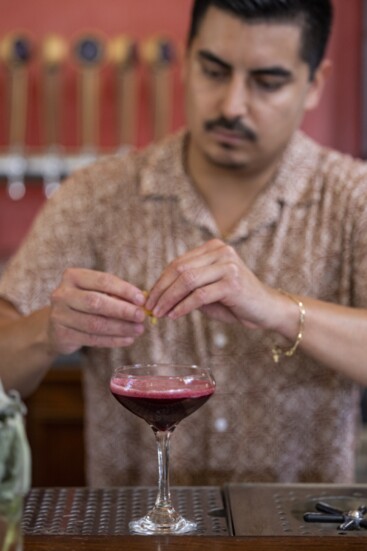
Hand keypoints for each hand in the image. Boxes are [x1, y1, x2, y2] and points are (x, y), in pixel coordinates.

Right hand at [48, 268, 146, 354]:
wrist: (56, 327)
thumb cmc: (83, 305)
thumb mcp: (96, 293)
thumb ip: (115, 295)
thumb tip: (141, 302)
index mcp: (73, 276)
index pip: (102, 280)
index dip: (124, 290)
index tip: (142, 299)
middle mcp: (62, 294)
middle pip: (96, 302)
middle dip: (122, 310)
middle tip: (141, 316)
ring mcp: (59, 315)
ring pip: (95, 323)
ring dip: (120, 327)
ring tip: (138, 329)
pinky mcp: (62, 335)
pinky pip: (92, 339)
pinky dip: (113, 340)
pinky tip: (128, 339)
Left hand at [145, 239, 276, 328]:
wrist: (267, 310)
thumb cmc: (236, 302)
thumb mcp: (208, 291)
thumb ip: (187, 288)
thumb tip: (157, 296)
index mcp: (213, 248)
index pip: (178, 262)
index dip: (161, 281)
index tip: (149, 298)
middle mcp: (221, 251)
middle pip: (180, 269)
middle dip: (161, 290)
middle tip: (150, 307)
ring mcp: (228, 265)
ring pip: (187, 280)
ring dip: (169, 299)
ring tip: (160, 313)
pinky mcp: (232, 283)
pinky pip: (199, 295)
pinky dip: (183, 306)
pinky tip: (174, 315)